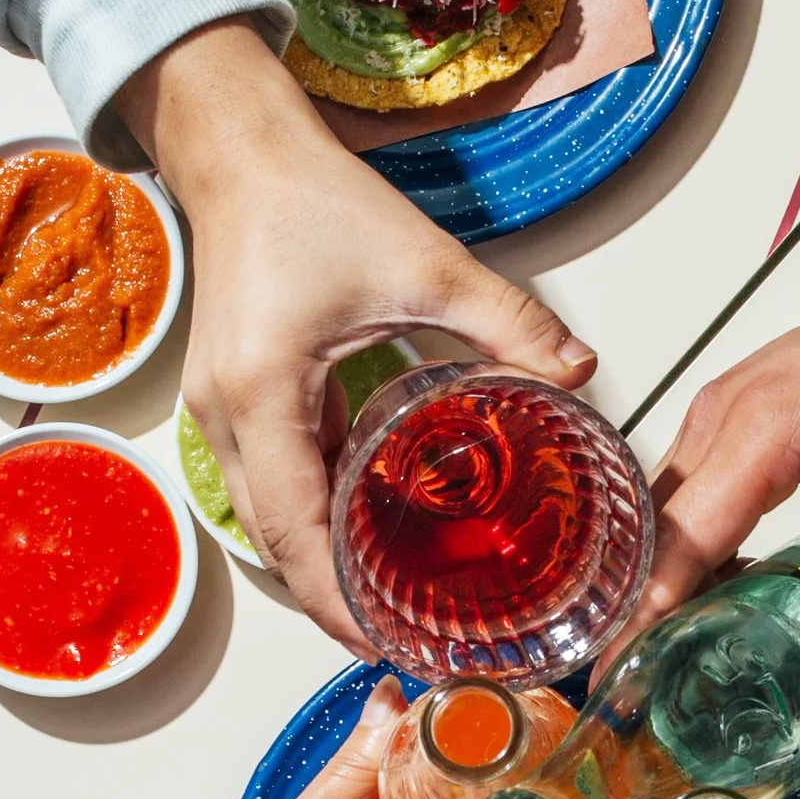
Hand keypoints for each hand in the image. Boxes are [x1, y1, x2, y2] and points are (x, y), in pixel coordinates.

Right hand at [121, 23, 595, 652]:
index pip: (296, 534)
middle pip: (275, 546)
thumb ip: (507, 322)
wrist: (240, 150)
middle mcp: (228, 416)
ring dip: (322, 568)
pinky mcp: (235, 400)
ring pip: (268, 521)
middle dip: (333, 607)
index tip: (387, 648)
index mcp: (265, 393)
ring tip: (391, 608)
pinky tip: (368, 534)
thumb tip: (578, 373)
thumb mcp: (424, 263)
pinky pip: (273, 482)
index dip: (339, 605)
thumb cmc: (310, 199)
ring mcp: (221, 411)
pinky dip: (315, 518)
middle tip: (403, 646)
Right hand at [641, 226, 799, 660]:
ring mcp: (721, 409)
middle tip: (631, 683)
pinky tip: (711, 589)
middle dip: (636, 605)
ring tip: (661, 652)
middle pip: (652, 527)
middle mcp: (722, 414)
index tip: (617, 671)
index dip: (646, 611)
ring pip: (661, 507)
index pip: (681, 539)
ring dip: (658, 574)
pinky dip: (686, 540)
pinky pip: (687, 486)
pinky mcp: (734, 413)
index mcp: (761, 429)